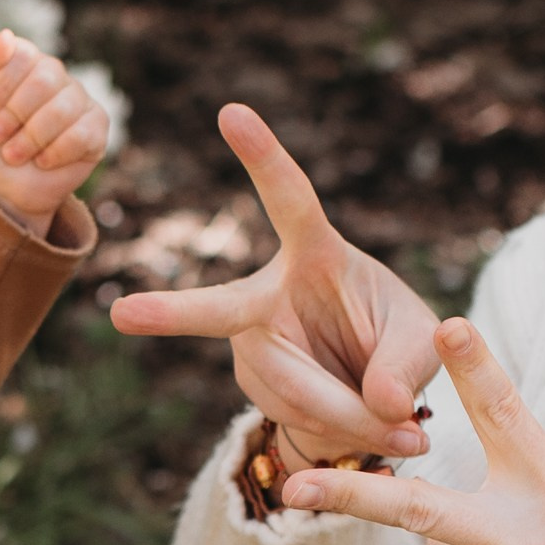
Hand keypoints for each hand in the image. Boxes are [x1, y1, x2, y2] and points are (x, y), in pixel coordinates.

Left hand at [0, 30, 108, 230]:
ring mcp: (78, 99)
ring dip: (31, 138)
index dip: (1, 85)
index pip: (23, 55)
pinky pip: (83, 134)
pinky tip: (43, 161)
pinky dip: (56, 153)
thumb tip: (8, 35)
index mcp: (25, 60)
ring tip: (13, 154)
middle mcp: (55, 74)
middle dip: (14, 115)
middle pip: (44, 80)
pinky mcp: (96, 128)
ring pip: (63, 109)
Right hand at [109, 103, 439, 462]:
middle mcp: (268, 294)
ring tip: (405, 431)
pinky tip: (365, 429)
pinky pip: (297, 419)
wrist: (371, 393)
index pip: (289, 199)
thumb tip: (382, 404)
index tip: (231, 112)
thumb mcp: (421, 341)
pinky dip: (342, 433)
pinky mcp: (252, 384)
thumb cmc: (397, 341)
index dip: (263, 157)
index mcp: (316, 252)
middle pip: (223, 310)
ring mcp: (252, 343)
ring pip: (291, 391)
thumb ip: (408, 364)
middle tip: (122, 315)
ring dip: (353, 418)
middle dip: (171, 315)